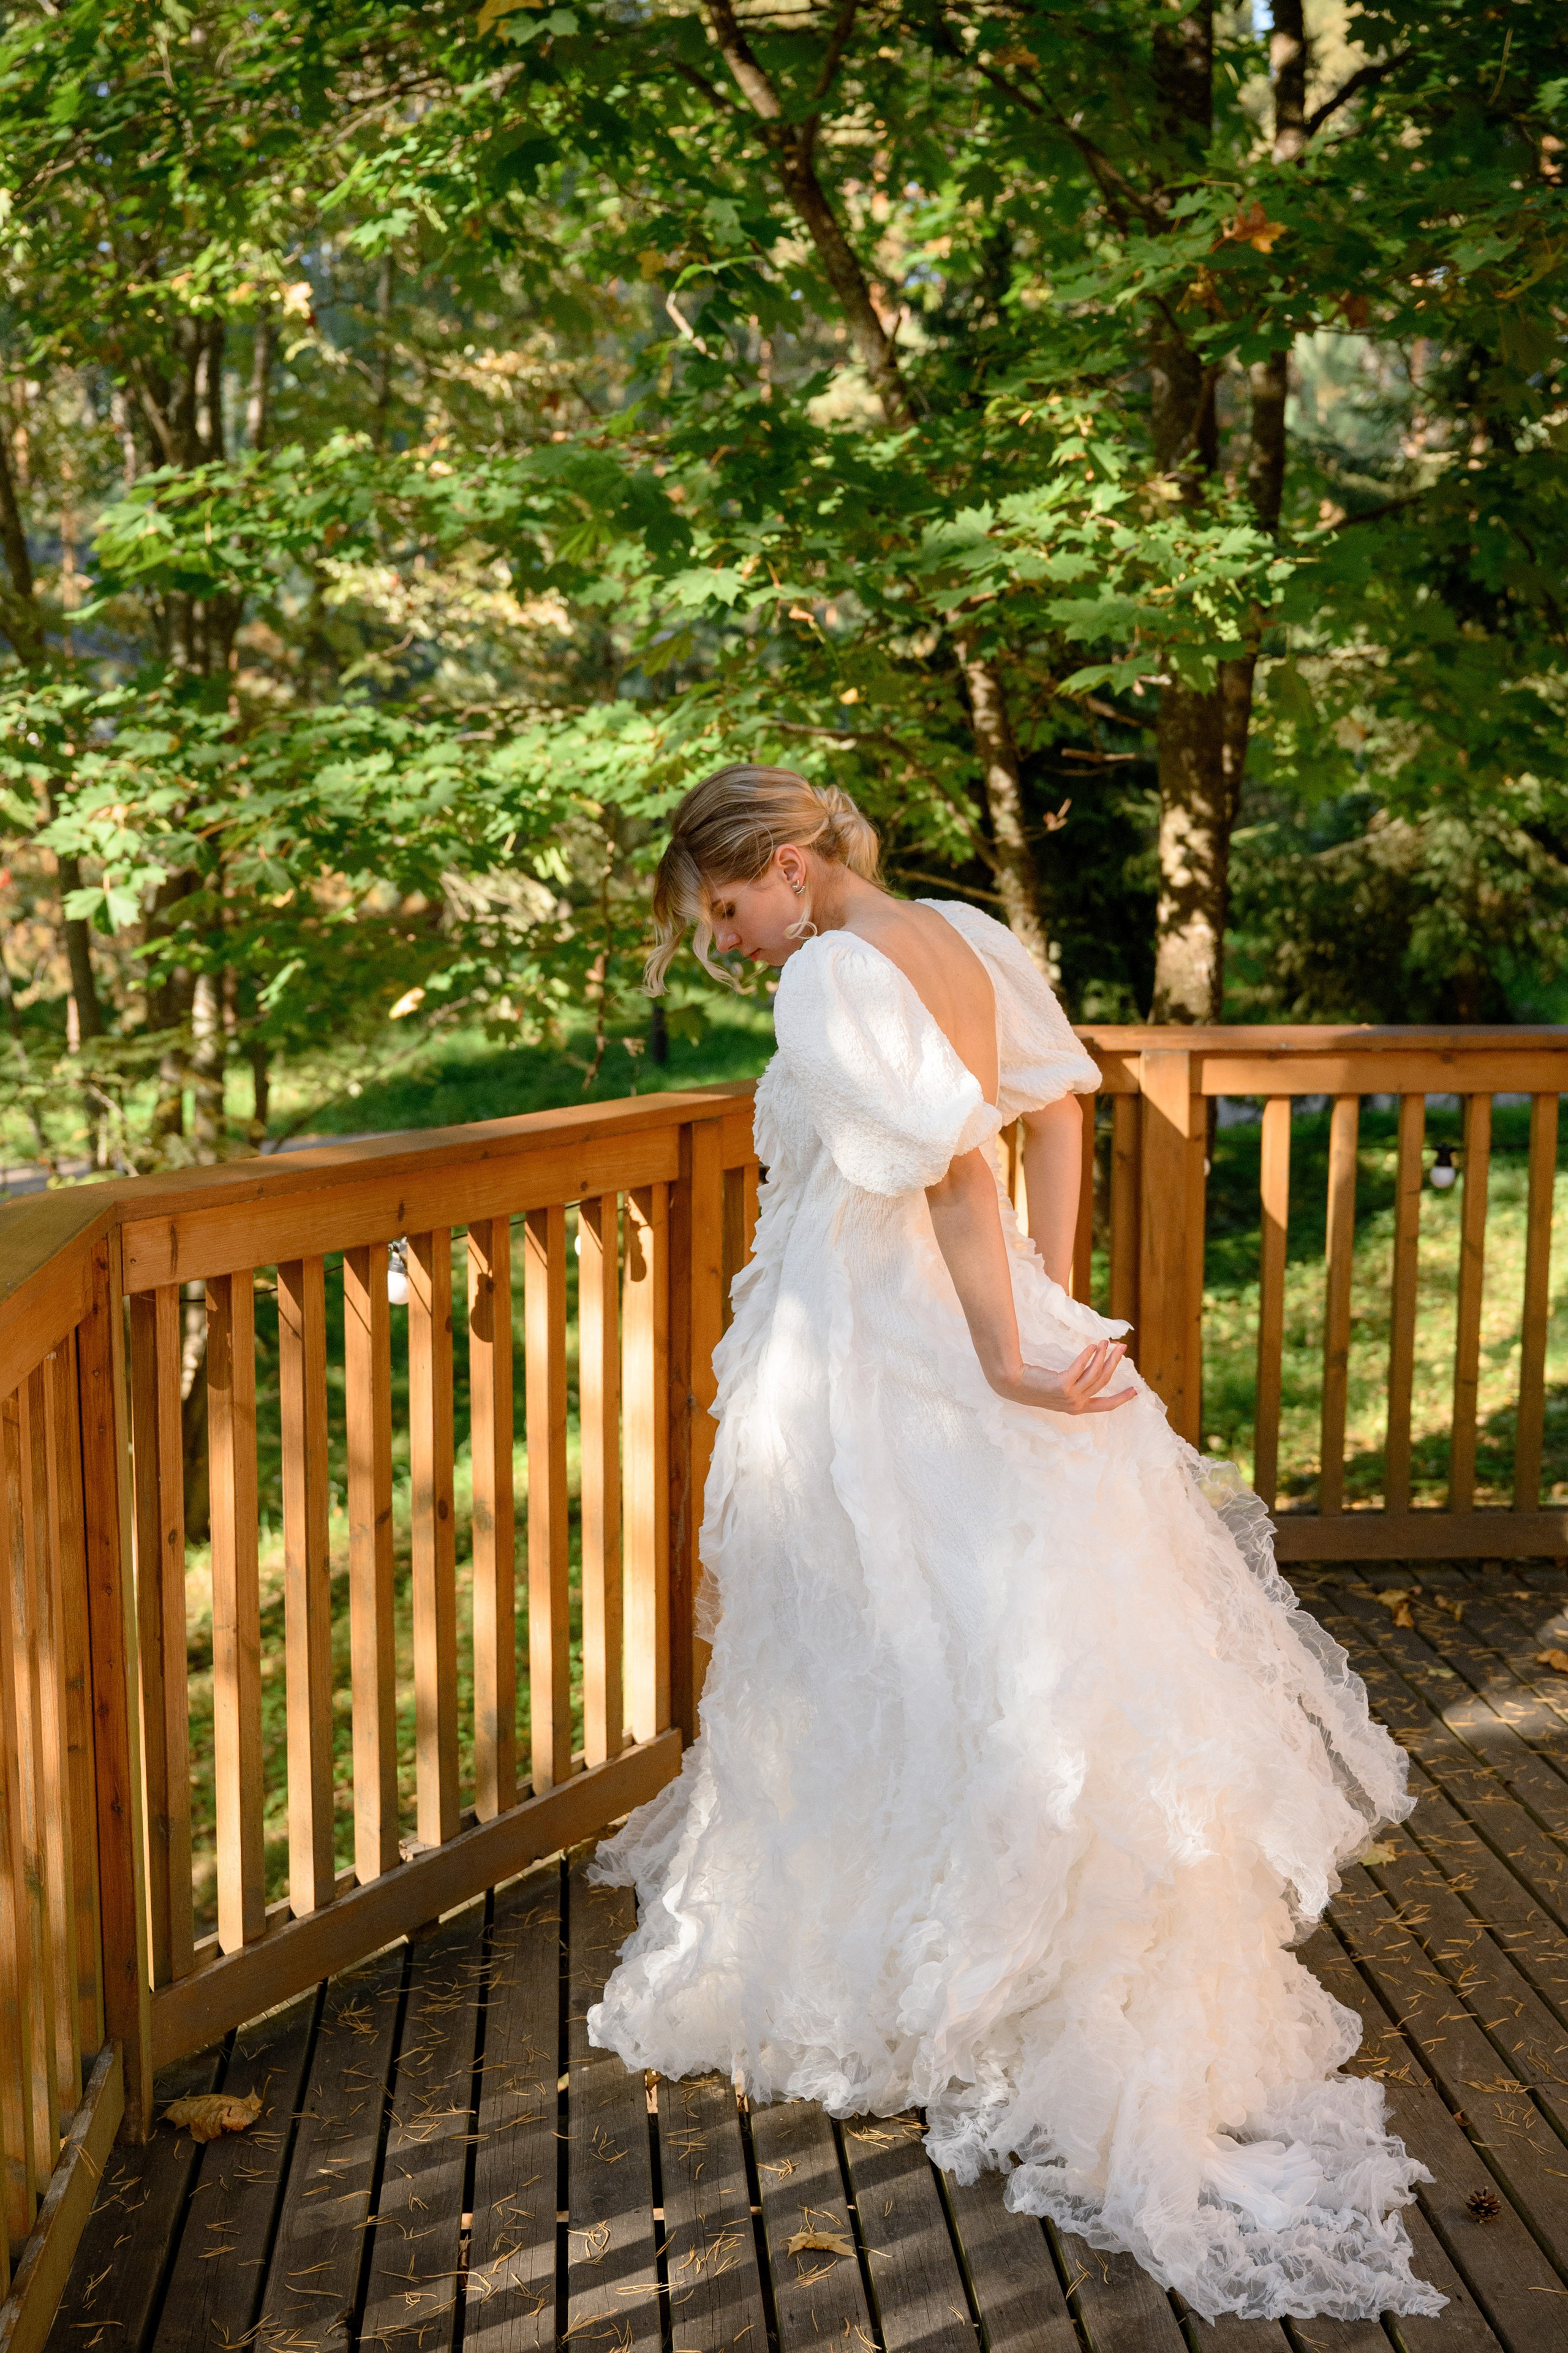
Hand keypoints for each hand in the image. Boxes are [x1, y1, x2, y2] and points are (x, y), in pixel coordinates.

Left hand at [986, 1339, 1136, 1415]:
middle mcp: (1075, 1405)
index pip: (1105, 1405)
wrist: (1011, 1382)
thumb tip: (1090, 1366)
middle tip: (1122, 1348)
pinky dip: (1089, 1355)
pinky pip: (1081, 1367)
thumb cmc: (1033, 1382)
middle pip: (1103, 1382)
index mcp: (1076, 1408)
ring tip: (1105, 1341)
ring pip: (1095, 1374)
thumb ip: (1075, 1381)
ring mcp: (1069, 1397)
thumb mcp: (1059, 1386)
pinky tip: (1092, 1345)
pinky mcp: (1062, 1386)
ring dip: (1103, 1356)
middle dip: (1115, 1364)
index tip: (1136, 1390)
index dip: (1122, 1398)